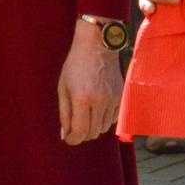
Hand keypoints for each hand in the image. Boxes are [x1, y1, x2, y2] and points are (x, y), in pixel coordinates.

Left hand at [58, 20, 122, 144]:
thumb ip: (64, 112)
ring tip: (85, 116)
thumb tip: (65, 134)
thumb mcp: (63, 87)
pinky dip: (104, 119)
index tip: (68, 139)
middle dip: (82, 135)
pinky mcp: (121, 97)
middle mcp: (99, 101)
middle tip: (75, 129)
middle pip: (93, 133)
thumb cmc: (76, 64)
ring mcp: (113, 100)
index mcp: (82, 98)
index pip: (80, 131)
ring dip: (93, 127)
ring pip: (104, 128)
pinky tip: (97, 109)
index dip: (73, 139)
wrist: (97, 46)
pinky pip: (113, 119)